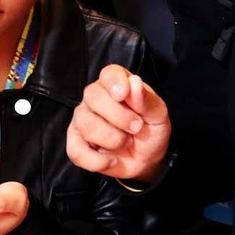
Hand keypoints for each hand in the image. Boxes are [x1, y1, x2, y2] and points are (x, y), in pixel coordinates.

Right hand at [66, 64, 170, 182]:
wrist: (147, 159)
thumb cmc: (150, 131)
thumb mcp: (158, 116)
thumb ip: (147, 100)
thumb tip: (134, 83)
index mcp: (117, 84)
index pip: (108, 74)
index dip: (114, 82)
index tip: (123, 95)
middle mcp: (95, 98)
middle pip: (93, 97)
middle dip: (119, 117)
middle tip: (137, 127)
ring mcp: (82, 119)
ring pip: (86, 124)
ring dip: (112, 139)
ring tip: (126, 143)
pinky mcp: (75, 142)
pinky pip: (76, 151)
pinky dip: (96, 161)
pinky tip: (112, 161)